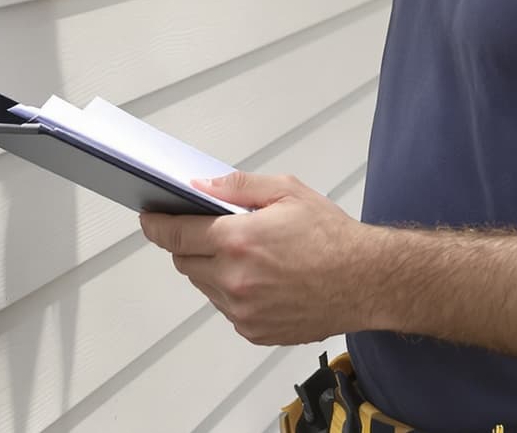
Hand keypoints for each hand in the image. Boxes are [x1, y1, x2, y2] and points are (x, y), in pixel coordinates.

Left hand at [138, 172, 371, 345]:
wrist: (366, 282)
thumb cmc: (332, 237)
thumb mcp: (286, 192)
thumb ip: (237, 186)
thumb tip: (201, 186)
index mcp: (238, 240)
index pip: (176, 235)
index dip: (157, 225)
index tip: (149, 220)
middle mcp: (235, 280)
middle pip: (184, 262)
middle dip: (189, 245)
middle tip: (211, 231)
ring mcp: (243, 310)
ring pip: (203, 286)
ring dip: (211, 269)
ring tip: (246, 255)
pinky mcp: (254, 331)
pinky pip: (225, 308)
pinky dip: (231, 292)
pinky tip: (260, 278)